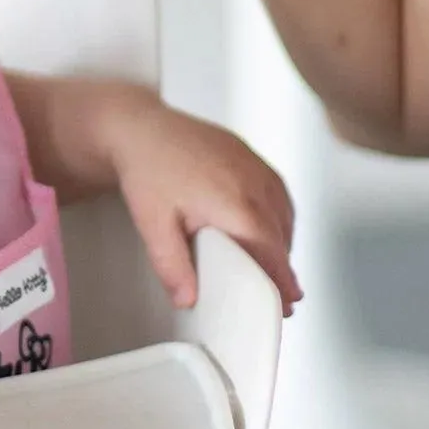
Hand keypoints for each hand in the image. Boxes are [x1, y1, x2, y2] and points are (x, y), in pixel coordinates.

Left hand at [97, 85, 301, 311]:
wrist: (140, 127)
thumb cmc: (147, 168)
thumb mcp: (153, 225)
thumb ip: (172, 266)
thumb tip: (186, 299)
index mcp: (233, 202)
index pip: (271, 250)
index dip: (282, 279)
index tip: (289, 301)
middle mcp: (251, 181)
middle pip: (280, 234)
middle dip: (284, 267)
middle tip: (281, 295)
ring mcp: (253, 164)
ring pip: (283, 211)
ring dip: (283, 240)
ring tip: (274, 266)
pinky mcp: (249, 154)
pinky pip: (277, 190)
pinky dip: (280, 213)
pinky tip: (269, 226)